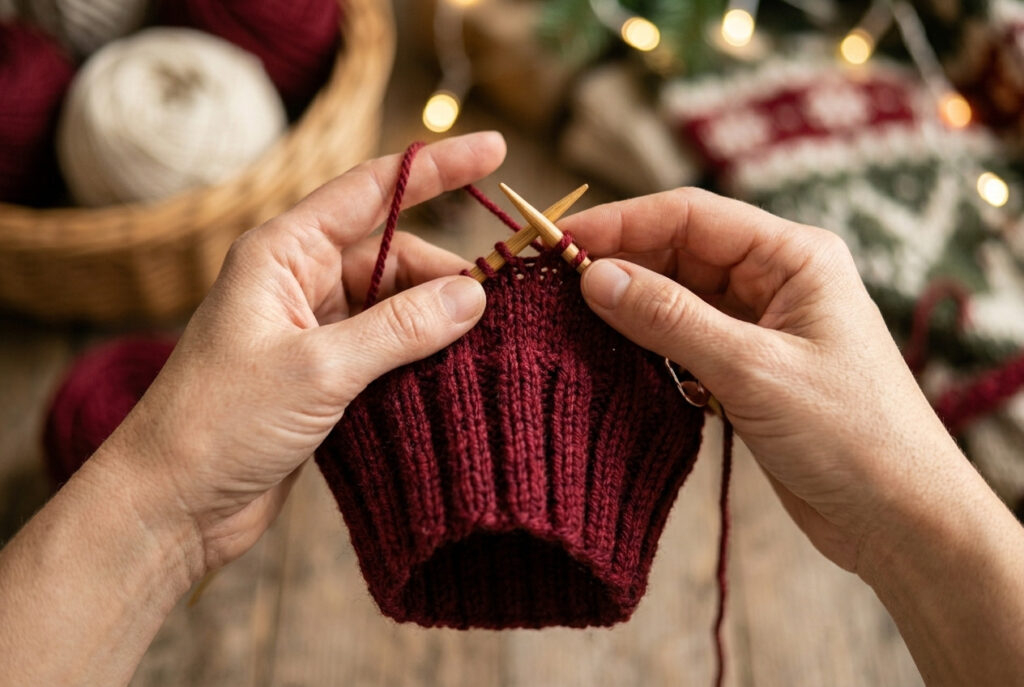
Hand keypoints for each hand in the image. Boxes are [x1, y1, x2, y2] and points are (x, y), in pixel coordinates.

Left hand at [94, 132, 504, 575]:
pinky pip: (387, 348)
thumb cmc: (220, 424)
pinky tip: (458, 372)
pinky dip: (421, 356)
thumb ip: (400, 328)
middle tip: (505, 301)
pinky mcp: (324, 375)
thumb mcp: (318, 369)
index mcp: (283, 253)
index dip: (437, 169)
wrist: (172, 505)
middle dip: (447, 273)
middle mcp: (299, 282)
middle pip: (393, 255)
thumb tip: (474, 295)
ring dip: (437, 320)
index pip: (372, 191)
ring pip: (395, 305)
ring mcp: (313, 329)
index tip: (494, 150)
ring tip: (487, 344)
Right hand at [561, 187, 965, 571]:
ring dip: (627, 306)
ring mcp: (760, 325)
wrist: (900, 519)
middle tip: (546, 281)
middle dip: (617, 262)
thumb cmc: (850, 435)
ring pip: (677, 297)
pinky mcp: (747, 369)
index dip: (619, 222)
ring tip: (565, 316)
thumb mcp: (753, 369)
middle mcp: (776, 280)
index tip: (556, 238)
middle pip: (678, 252)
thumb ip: (670, 319)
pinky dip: (646, 345)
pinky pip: (683, 340)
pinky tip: (607, 353)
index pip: (691, 216)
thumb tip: (593, 275)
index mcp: (794, 256)